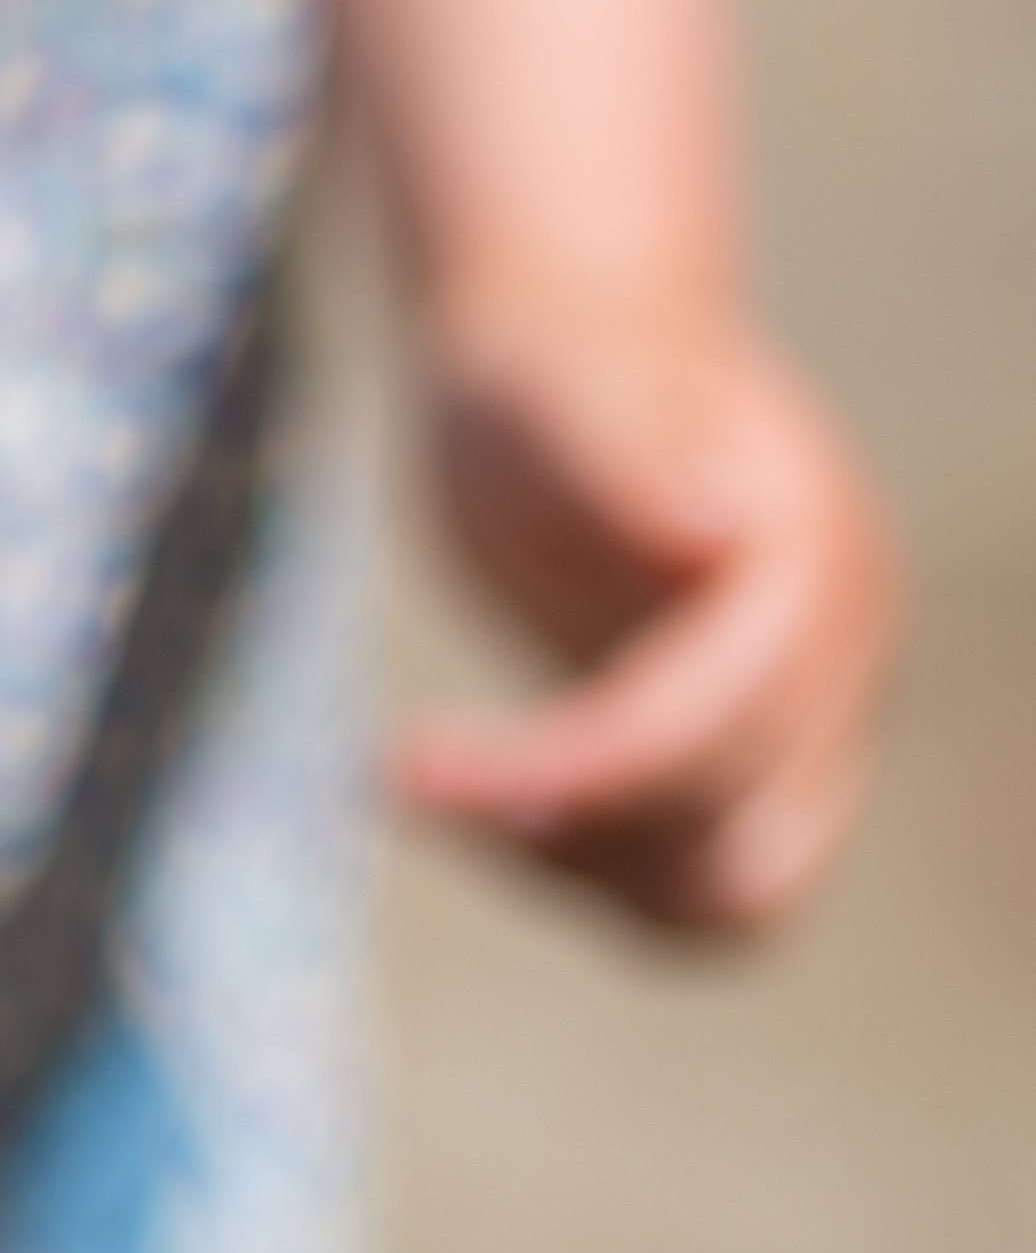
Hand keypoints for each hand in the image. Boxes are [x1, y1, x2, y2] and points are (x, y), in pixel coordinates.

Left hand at [390, 293, 897, 936]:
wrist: (574, 353)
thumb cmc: (551, 364)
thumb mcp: (554, 393)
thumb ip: (622, 468)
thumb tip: (707, 540)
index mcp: (813, 573)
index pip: (710, 735)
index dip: (573, 774)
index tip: (411, 768)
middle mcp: (840, 667)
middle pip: (743, 855)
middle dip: (579, 842)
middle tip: (412, 775)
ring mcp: (809, 724)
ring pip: (729, 899)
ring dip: (580, 873)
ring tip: (437, 775)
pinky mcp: (746, 761)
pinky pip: (688, 880)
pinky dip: (588, 871)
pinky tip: (480, 788)